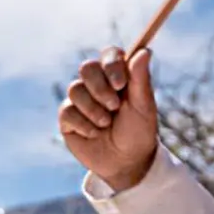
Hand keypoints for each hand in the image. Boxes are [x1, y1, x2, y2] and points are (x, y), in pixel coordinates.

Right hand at [58, 47, 158, 191]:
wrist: (126, 162)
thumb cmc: (139, 131)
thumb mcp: (143, 106)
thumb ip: (141, 78)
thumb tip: (146, 50)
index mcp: (119, 76)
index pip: (110, 54)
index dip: (112, 64)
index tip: (120, 84)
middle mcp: (98, 84)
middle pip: (87, 67)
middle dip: (100, 88)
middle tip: (114, 107)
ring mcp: (81, 99)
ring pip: (75, 88)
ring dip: (94, 109)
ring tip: (107, 123)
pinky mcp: (68, 117)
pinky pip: (67, 110)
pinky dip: (84, 124)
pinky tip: (95, 134)